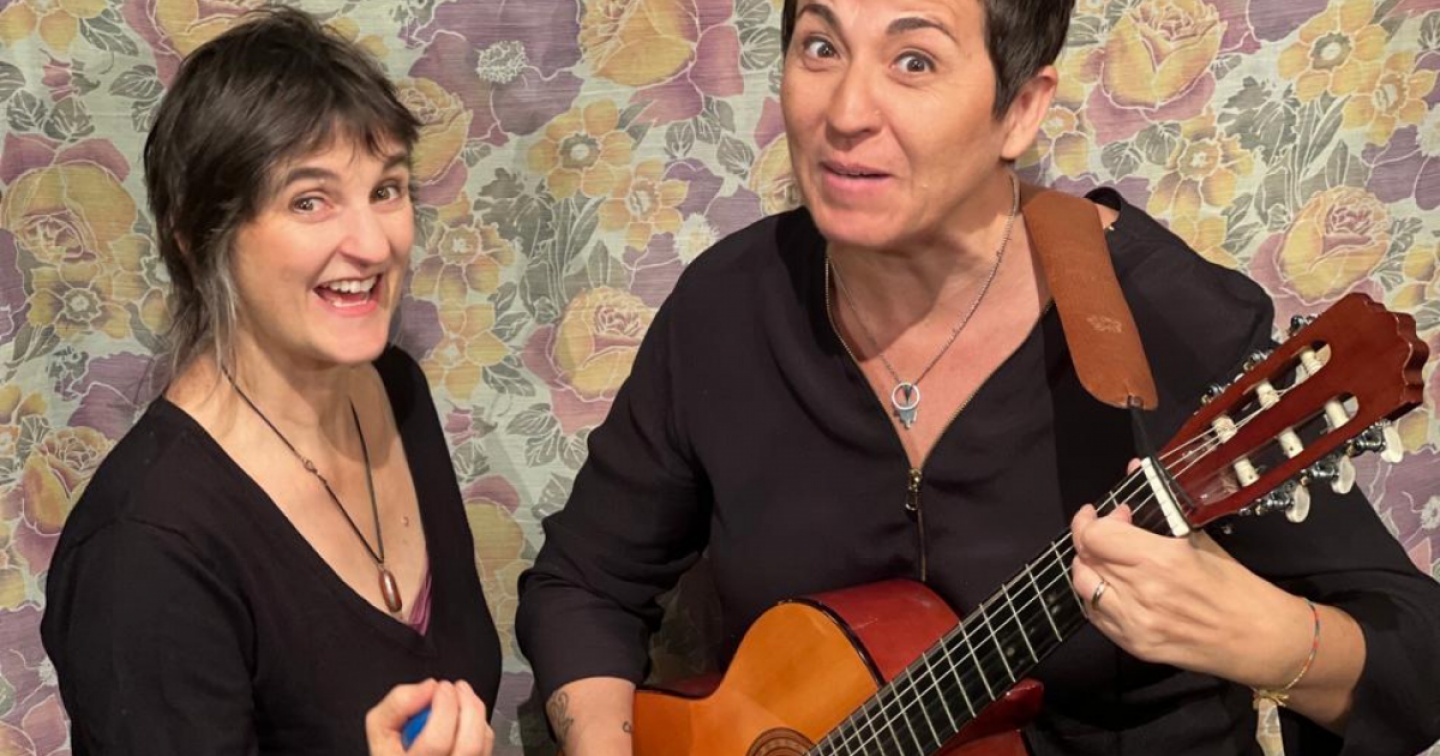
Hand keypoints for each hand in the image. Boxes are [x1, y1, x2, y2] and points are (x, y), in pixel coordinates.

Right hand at [366, 679, 493, 755]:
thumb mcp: (380, 726)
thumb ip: (397, 703)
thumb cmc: (392, 749)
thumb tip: (428, 688)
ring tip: (462, 696)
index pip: (436, 742)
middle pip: (469, 746)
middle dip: (468, 707)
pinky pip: (486, 748)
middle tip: (457, 688)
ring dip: (476, 713)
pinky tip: (465, 717)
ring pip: (482, 746)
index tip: (440, 688)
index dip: (443, 708)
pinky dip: (480, 726)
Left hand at [1068, 501, 1313, 688]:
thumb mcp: (1203, 541)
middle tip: (1105, 530)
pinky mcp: (1135, 646)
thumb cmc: (1240, 588)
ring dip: (1087, 566)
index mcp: (1163, 560)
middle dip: (1089, 537)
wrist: (1264, 641)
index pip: (1097, 536)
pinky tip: (1110, 585)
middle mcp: (1143, 593)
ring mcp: (1136, 624)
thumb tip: (1134, 468)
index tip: (1108, 513)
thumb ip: (1161, 509)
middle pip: (1085, 558)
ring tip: (1104, 557)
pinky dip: (1094, 594)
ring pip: (1082, 586)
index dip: (1094, 520)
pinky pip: (1095, 615)